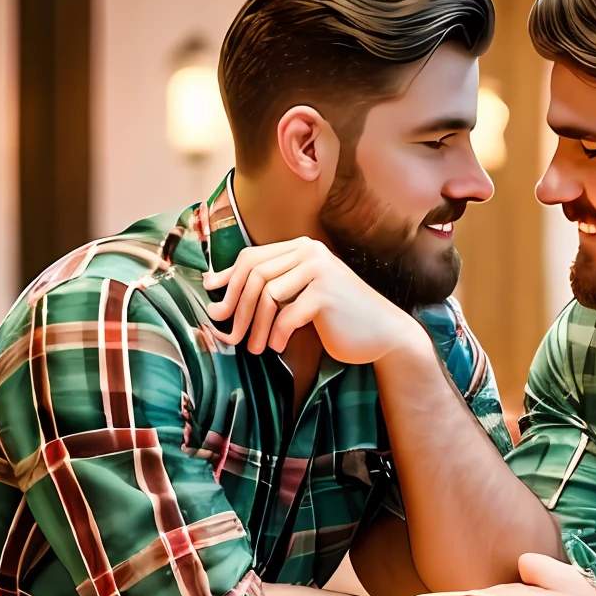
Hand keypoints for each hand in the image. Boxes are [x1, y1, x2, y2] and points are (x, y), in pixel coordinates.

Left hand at [202, 237, 424, 364]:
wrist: (383, 333)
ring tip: (255, 348)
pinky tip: (279, 347)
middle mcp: (310, 252)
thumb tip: (212, 284)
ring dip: (254, 326)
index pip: (251, 257)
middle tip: (229, 335)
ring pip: (266, 295)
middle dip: (236, 307)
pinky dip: (277, 335)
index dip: (228, 282)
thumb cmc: (338, 317)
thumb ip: (267, 285)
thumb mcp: (299, 296)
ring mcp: (319, 270)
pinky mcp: (325, 294)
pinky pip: (285, 315)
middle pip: (254, 274)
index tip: (214, 306)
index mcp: (302, 248)